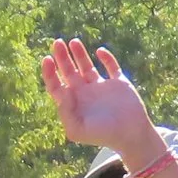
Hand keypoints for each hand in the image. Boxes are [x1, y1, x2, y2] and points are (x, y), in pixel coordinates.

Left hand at [40, 38, 157, 157]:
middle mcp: (84, 93)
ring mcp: (101, 87)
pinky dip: (106, 58)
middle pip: (68, 71)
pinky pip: (111, 67)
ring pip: (86, 66)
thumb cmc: (101, 135)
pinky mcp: (118, 83)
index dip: (49, 72)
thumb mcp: (77, 130)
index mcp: (72, 104)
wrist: (130, 135)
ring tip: (73, 42)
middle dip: (62, 57)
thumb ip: (65, 113)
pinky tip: (99, 51)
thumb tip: (63, 92)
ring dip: (79, 54)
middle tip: (57, 43)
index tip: (47, 59)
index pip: (56, 85)